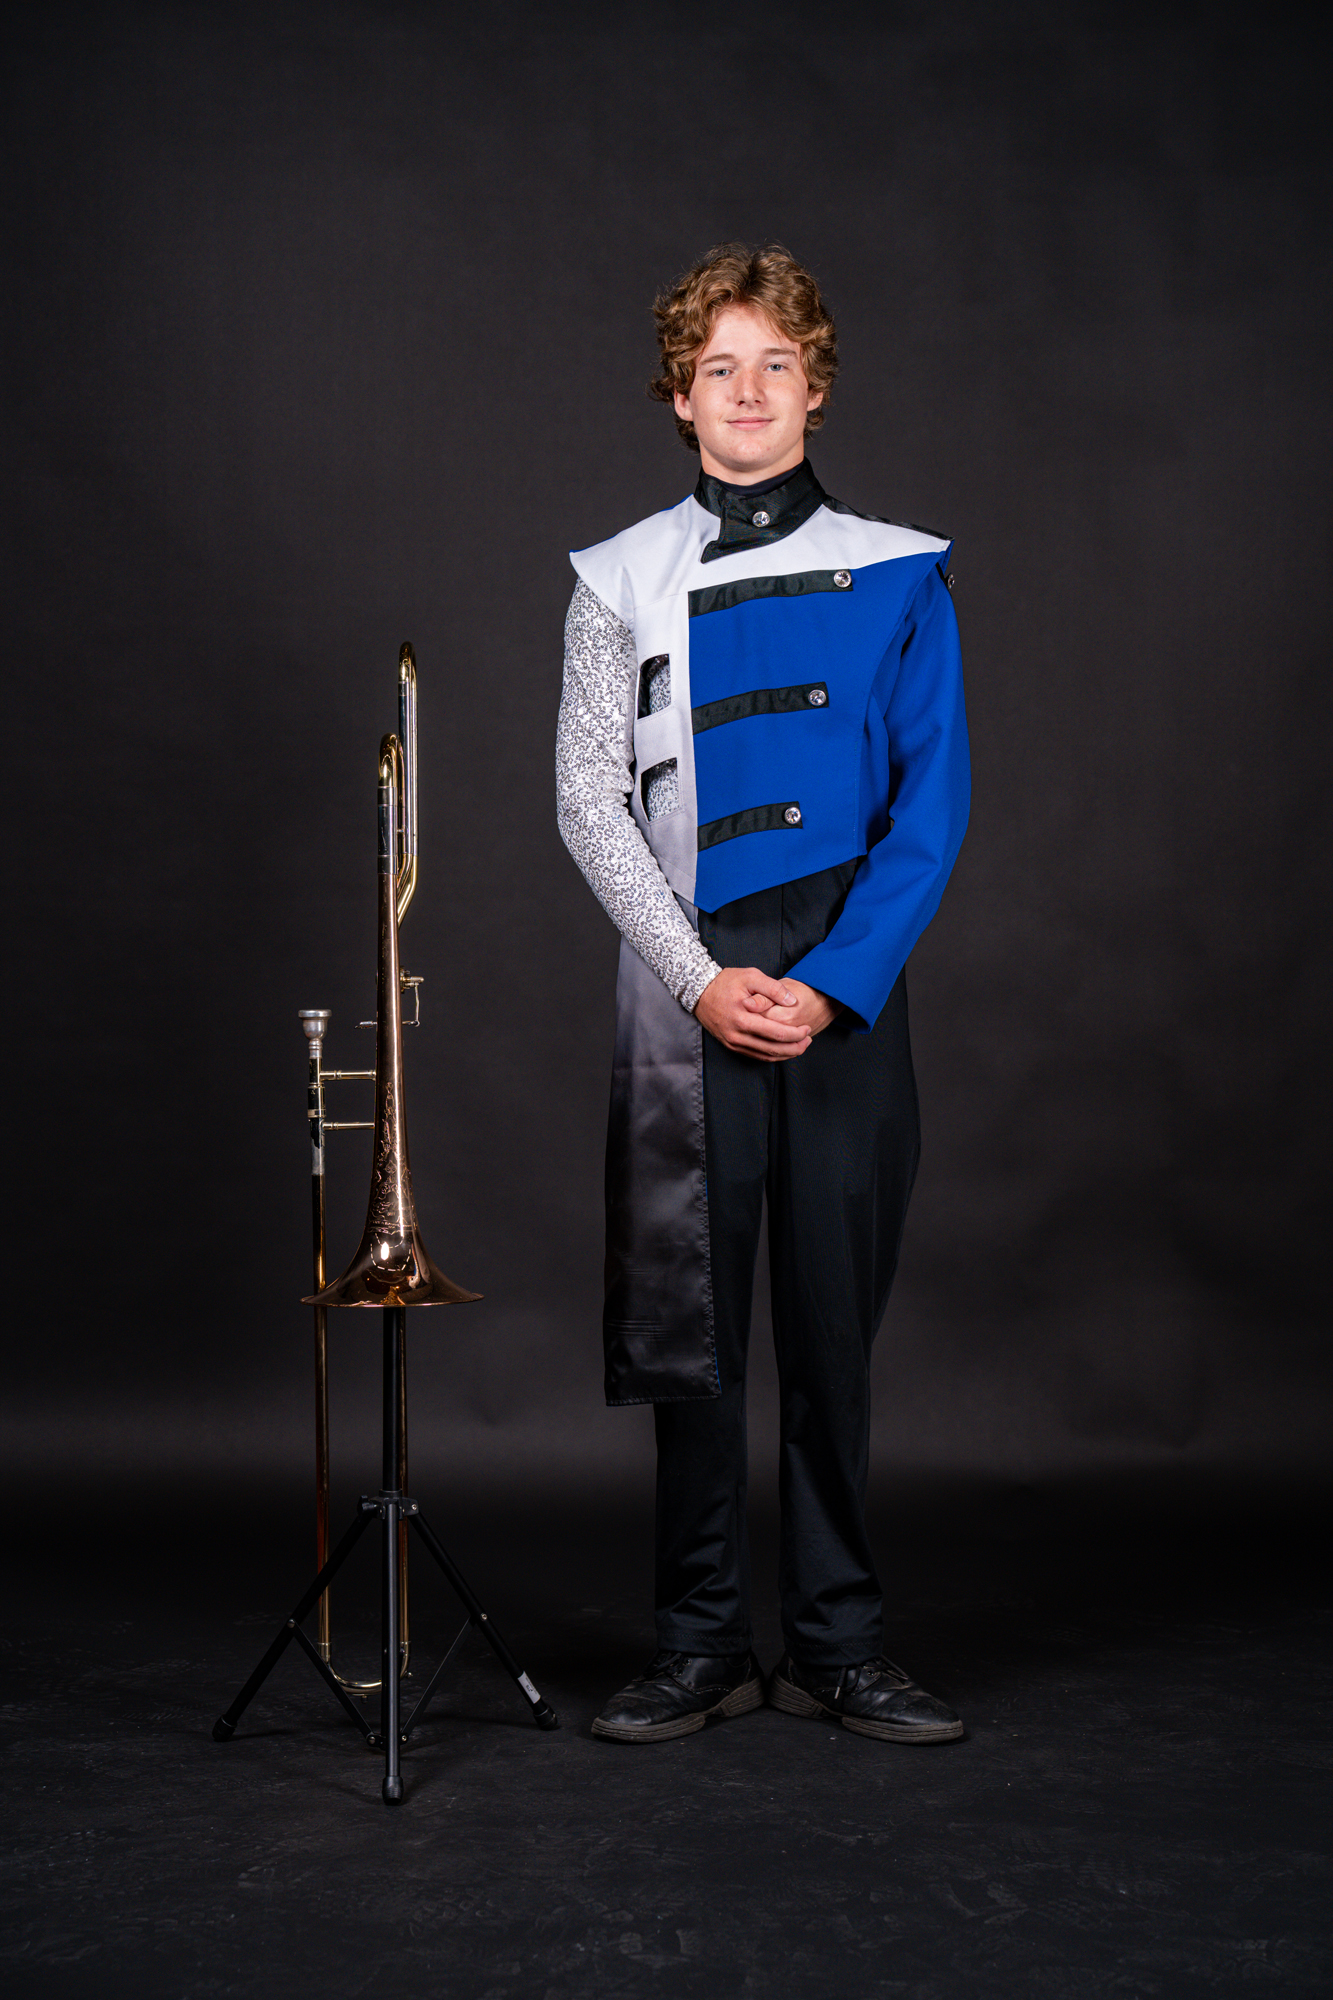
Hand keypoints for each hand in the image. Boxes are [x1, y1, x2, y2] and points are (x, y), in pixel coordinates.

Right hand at [694, 968, 838, 1059]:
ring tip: (800, 1046)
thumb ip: (773, 988)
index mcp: (743, 1018)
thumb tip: (792, 1002)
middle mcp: (737, 1035)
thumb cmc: (726, 982)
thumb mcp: (750, 976)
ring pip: (765, 1056)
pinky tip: (783, 1049)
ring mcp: (733, 1042)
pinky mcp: (731, 1045)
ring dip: (785, 1054)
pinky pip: (756, 1055)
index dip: (795, 1034)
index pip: (776, 1033)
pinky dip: (772, 1055)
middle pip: (773, 1049)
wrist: (699, 991)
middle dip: (794, 1047)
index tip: (807, 1028)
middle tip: (808, 1040)